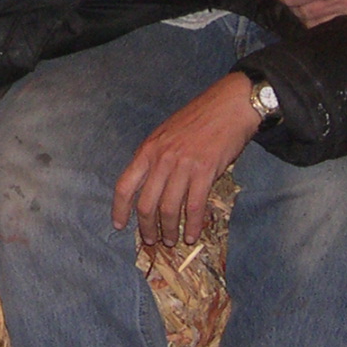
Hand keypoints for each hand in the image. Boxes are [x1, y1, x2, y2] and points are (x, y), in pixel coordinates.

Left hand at [112, 74, 265, 246]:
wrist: (228, 106)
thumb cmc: (197, 119)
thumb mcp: (165, 134)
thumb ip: (155, 158)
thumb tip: (149, 186)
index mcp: (147, 150)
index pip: (125, 185)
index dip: (119, 209)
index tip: (118, 225)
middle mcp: (161, 160)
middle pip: (146, 204)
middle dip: (147, 228)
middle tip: (151, 240)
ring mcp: (183, 166)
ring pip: (169, 209)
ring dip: (169, 230)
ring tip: (171, 240)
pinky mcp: (205, 172)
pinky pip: (195, 207)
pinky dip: (192, 225)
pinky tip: (193, 235)